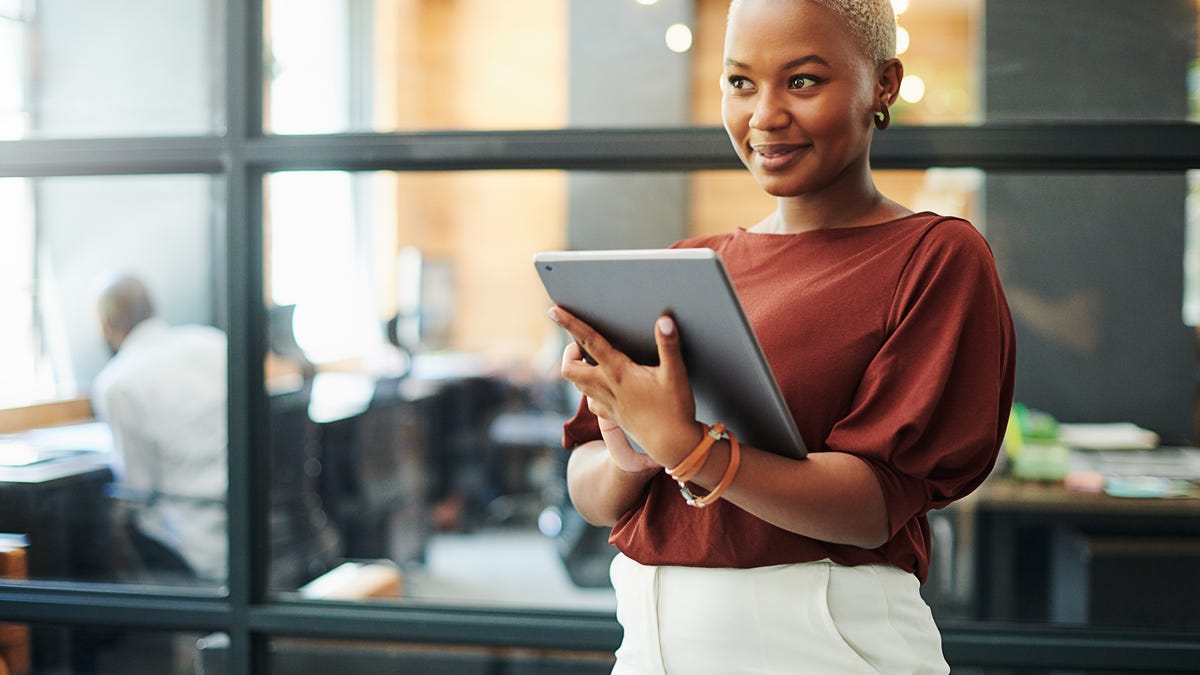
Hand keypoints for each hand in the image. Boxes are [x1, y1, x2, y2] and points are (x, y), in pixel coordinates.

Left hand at [550, 306, 697, 465]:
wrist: (672, 445)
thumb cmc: (674, 409)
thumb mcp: (675, 374)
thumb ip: (668, 346)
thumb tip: (664, 321)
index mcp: (618, 372)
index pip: (589, 342)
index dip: (570, 324)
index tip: (553, 311)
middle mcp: (606, 387)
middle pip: (569, 369)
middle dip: (569, 354)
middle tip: (581, 346)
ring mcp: (606, 404)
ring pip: (577, 385)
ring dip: (578, 370)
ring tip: (591, 360)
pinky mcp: (611, 416)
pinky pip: (590, 401)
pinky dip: (590, 390)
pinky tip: (604, 386)